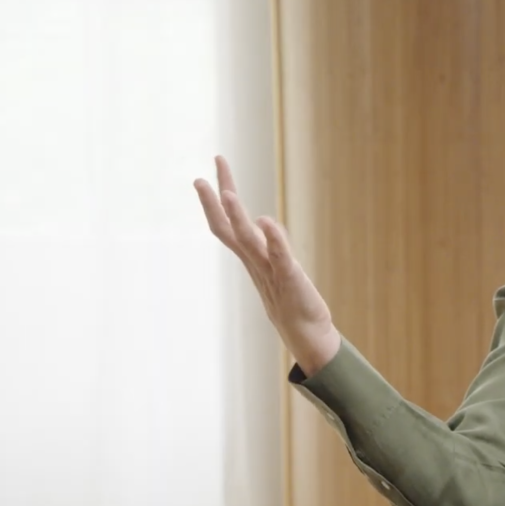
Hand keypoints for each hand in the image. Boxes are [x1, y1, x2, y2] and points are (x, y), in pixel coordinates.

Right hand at [195, 155, 340, 374]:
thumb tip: (260, 222)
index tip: (207, 174)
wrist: (305, 331)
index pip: (227, 225)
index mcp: (250, 256)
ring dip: (237, 217)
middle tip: (199, 179)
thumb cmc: (291, 297)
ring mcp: (269, 269)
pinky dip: (273, 239)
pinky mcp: (289, 277)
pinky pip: (279, 256)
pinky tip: (266, 221)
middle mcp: (255, 260)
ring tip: (227, 193)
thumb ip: (267, 244)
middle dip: (215, 204)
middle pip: (229, 228)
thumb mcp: (277, 264)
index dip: (216, 200)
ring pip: (248, 240)